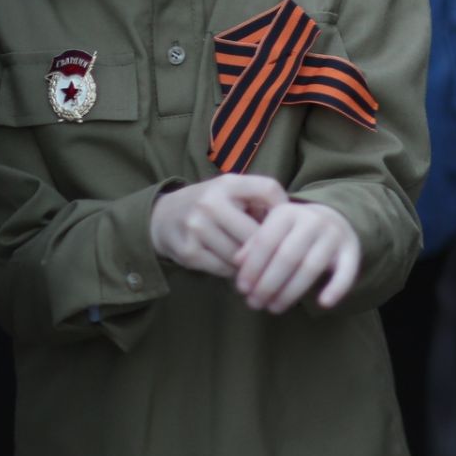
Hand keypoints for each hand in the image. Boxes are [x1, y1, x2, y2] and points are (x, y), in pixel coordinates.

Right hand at [149, 173, 286, 276]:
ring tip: (254, 260)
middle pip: (256, 234)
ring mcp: (197, 228)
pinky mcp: (188, 252)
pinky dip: (234, 271)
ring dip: (251, 262)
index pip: (269, 189)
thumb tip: (292, 225)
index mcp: (228, 184)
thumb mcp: (233, 191)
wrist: (163, 217)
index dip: (284, 207)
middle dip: (268, 246)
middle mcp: (211, 203)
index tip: (290, 221)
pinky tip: (235, 266)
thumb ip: (261, 200)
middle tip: (276, 254)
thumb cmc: (212, 204)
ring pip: (241, 255)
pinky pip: (224, 268)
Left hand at [232, 201, 360, 312]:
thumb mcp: (270, 230)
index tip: (241, 289)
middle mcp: (313, 220)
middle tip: (254, 303)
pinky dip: (337, 288)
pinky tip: (323, 303)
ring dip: (290, 292)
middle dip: (267, 284)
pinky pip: (347, 271)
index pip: (266, 242)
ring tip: (273, 308)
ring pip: (311, 267)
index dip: (252, 268)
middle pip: (287, 257)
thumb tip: (237, 263)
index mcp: (287, 212)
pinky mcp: (351, 250)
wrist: (331, 219)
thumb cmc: (290, 232)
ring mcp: (334, 235)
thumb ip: (253, 244)